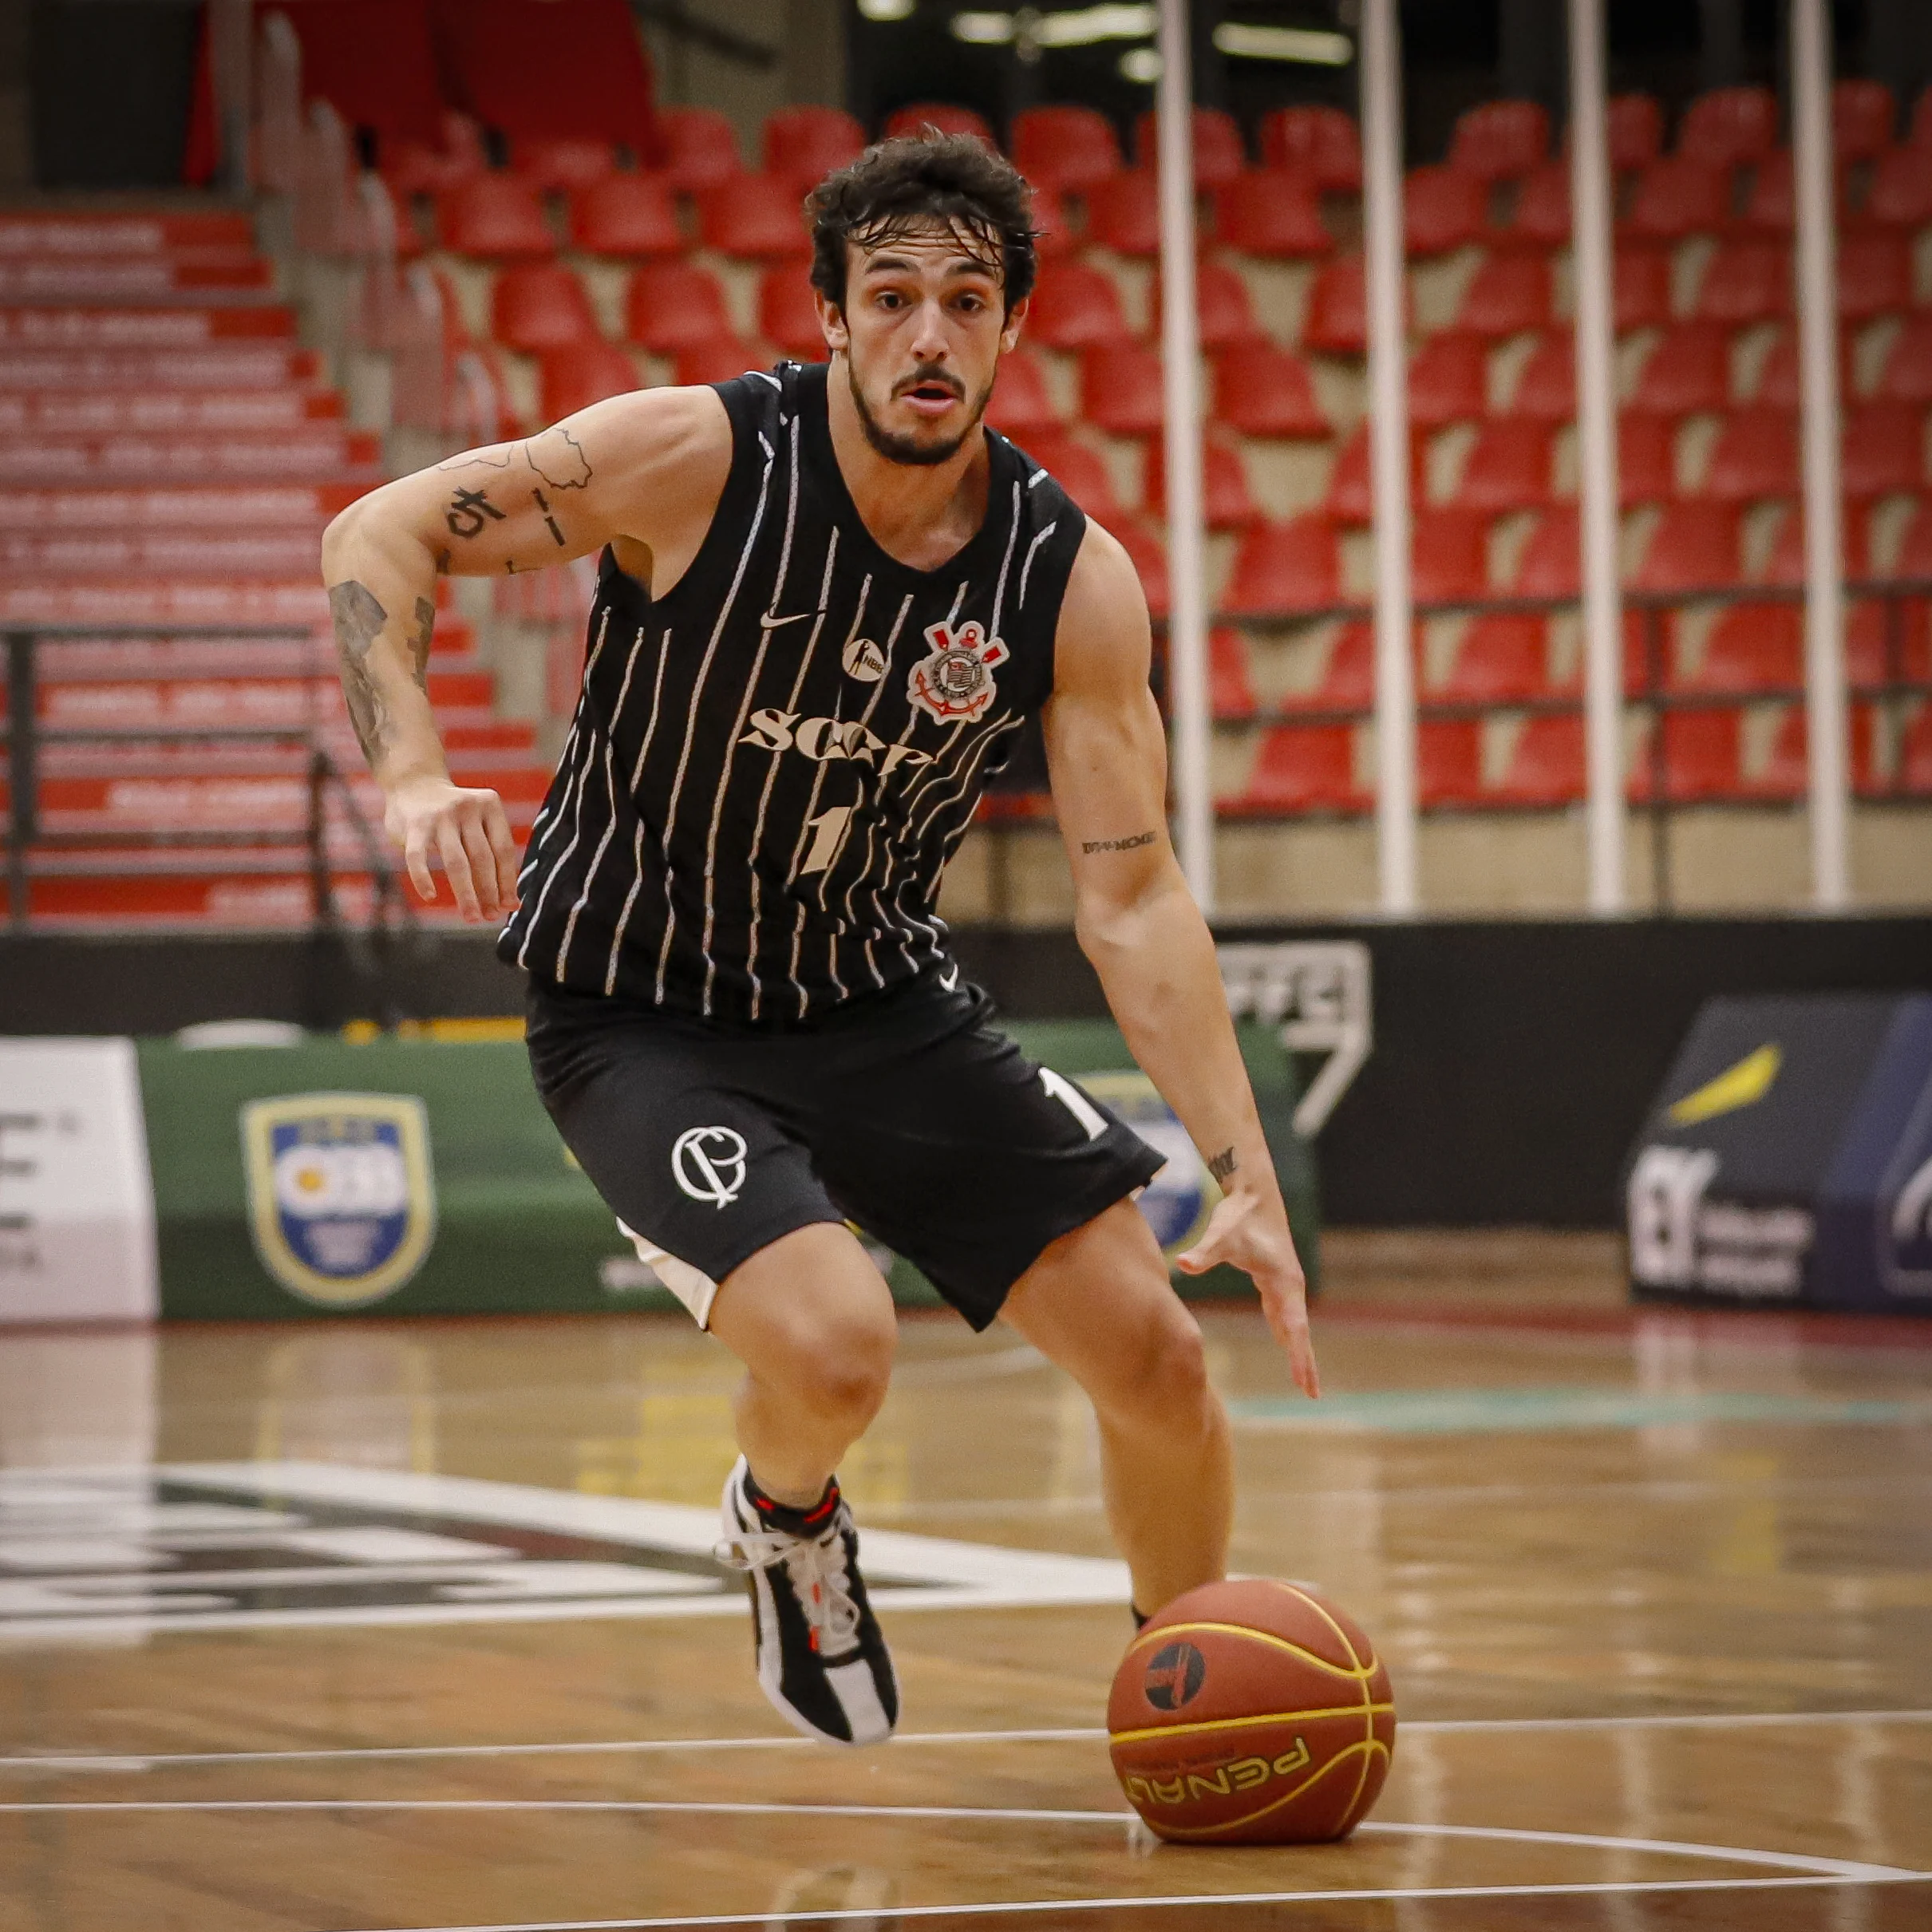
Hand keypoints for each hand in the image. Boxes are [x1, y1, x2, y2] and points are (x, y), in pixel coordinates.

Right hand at [384, 774, 519, 922]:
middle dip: (488, 892)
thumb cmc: (454, 816)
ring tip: (471, 916)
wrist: (414, 784)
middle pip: (483, 858)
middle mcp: (467, 808)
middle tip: (490, 916)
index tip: (509, 906)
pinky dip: (423, 879)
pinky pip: (418, 857)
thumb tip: (511, 903)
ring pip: (456, 862)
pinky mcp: (414, 825)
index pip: (503, 850)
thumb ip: (492, 855)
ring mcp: (440, 815)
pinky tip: (430, 897)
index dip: (507, 881)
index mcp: (490, 806)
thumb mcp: (477, 823)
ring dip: (466, 894)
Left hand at [1177, 1189, 1319, 1398]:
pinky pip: (1284, 1314)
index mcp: (1284, 1282)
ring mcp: (1284, 1284)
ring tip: (1305, 1382)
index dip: (1299, 1354)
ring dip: (1300, 1351)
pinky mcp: (1275, 1280)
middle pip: (1300, 1332)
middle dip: (1307, 1363)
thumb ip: (1203, 1253)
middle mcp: (1290, 1285)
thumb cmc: (1238, 1216)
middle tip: (1313, 1395)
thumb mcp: (1220, 1237)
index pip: (1294, 1326)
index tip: (1303, 1381)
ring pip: (1294, 1324)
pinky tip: (1284, 1344)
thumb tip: (1183, 1264)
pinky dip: (1288, 1333)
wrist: (1252, 1194)